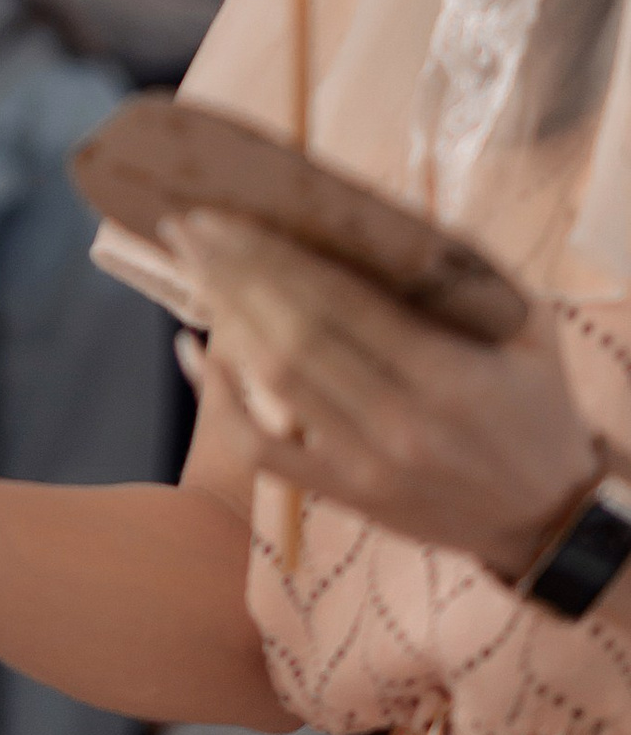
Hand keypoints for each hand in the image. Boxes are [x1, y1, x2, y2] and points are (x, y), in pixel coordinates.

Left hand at [175, 207, 600, 578]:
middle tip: (187, 223)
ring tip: (190, 263)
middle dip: (232, 274)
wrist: (548, 521)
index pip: (341, 303)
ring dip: (222, 318)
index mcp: (447, 376)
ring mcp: (366, 465)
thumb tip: (384, 214)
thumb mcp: (529, 330)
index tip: (229, 214)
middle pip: (294, 336)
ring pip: (274, 384)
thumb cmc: (538, 409)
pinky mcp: (346, 494)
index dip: (275, 256)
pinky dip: (218, 402)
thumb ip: (468, 273)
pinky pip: (263, 449)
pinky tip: (192, 352)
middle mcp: (399, 423)